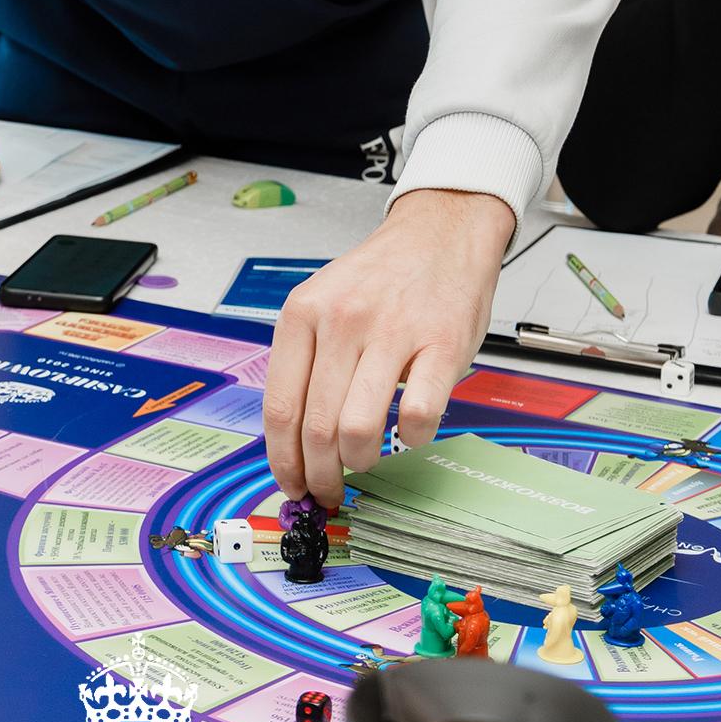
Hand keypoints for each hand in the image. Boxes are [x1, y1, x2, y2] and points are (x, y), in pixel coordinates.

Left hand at [263, 188, 512, 510]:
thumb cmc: (382, 276)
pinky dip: (410, 438)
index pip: (279, 406)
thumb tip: (290, 440)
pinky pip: (416, 416)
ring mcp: (393, 332)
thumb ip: (305, 359)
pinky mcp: (441, 346)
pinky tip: (409, 428)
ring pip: (357, 430)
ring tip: (366, 459)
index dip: (283, 460)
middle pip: (316, 428)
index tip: (291, 483)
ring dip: (359, 462)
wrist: (440, 232)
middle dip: (320, 476)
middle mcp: (342, 321)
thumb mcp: (324, 301)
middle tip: (329, 489)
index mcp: (304, 313)